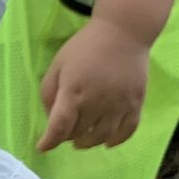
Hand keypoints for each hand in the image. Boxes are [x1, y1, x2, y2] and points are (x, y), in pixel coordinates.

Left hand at [37, 18, 150, 151]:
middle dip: (67, 136)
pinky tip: (108, 142)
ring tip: (82, 140)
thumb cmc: (85, 47)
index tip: (42, 146)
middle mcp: (96, 103)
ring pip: (102, 136)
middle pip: (79, 133)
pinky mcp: (136, 103)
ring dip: (89, 142)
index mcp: (73, 92)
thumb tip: (51, 117)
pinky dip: (117, 141)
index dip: (49, 141)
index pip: (59, 127)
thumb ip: (49, 92)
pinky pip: (127, 130)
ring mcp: (119, 105)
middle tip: (65, 132)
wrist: (124, 32)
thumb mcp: (58, 65)